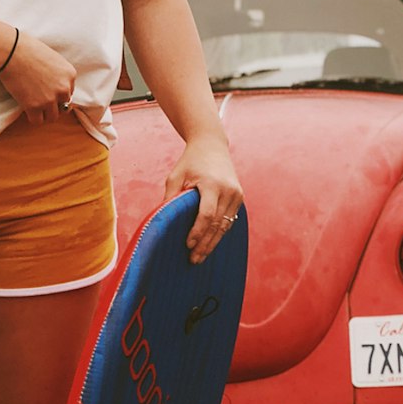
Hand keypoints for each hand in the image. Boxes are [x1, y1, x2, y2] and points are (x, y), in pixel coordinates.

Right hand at [0, 30, 75, 123]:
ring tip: (34, 103)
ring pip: (52, 116)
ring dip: (44, 112)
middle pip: (63, 105)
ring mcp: (50, 99)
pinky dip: (33, 117)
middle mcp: (63, 88)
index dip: (56, 91)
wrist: (11, 52)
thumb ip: (59, 75)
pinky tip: (26, 108)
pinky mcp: (34, 106)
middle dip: (53, 103)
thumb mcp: (53, 59)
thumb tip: (59, 91)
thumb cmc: (29, 50)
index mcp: (70, 74)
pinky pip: (38, 121)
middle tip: (39, 96)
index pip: (69, 92)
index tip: (45, 86)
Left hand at [165, 135, 243, 263]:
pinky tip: (210, 243)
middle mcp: (228, 190)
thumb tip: (163, 221)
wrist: (212, 144)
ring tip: (201, 256)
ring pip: (225, 225)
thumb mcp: (176, 174)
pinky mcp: (239, 196)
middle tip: (194, 260)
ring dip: (213, 242)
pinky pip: (230, 219)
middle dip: (205, 244)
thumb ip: (171, 196)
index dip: (197, 232)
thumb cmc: (190, 160)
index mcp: (212, 184)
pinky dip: (220, 232)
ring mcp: (236, 194)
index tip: (188, 245)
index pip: (206, 215)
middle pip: (217, 224)